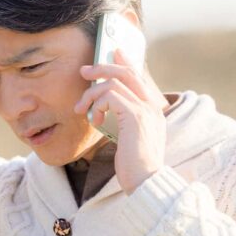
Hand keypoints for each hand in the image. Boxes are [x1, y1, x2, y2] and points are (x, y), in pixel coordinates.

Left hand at [75, 48, 168, 194]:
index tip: (113, 52)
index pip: (140, 75)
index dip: (126, 60)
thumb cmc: (137, 166)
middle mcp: (153, 105)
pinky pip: (110, 96)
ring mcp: (146, 109)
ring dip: (92, 94)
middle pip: (127, 71)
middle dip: (102, 67)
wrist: (147, 183)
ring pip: (114, 82)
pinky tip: (94, 121)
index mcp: (154, 109)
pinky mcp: (134, 117)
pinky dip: (97, 105)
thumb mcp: (132, 138)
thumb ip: (126, 120)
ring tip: (82, 109)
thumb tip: (108, 108)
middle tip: (84, 71)